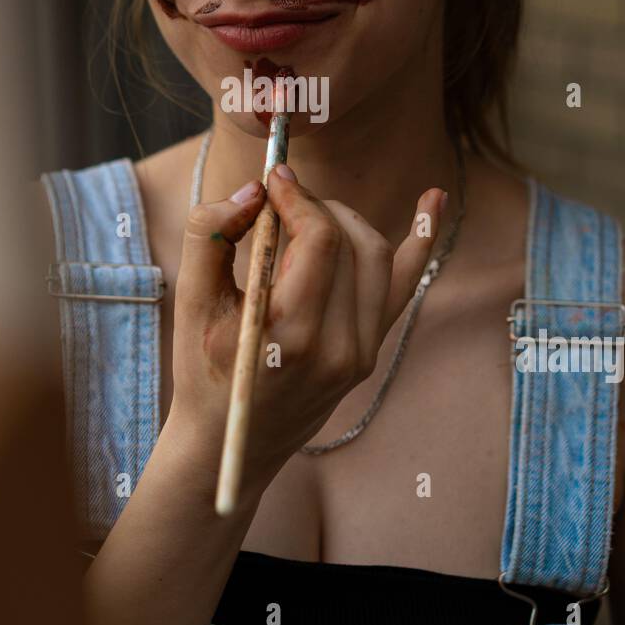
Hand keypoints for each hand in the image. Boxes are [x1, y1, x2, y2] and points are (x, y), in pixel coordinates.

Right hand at [168, 163, 446, 496]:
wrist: (227, 446)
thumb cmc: (202, 371)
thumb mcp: (189, 303)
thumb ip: (210, 235)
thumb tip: (253, 190)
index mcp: (293, 335)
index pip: (320, 240)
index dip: (298, 197)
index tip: (272, 178)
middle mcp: (339, 347)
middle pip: (351, 242)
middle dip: (317, 206)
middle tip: (280, 199)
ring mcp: (362, 352)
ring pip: (377, 256)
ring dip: (345, 220)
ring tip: (306, 214)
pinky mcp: (369, 352)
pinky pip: (403, 286)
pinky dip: (420, 242)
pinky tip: (435, 200)